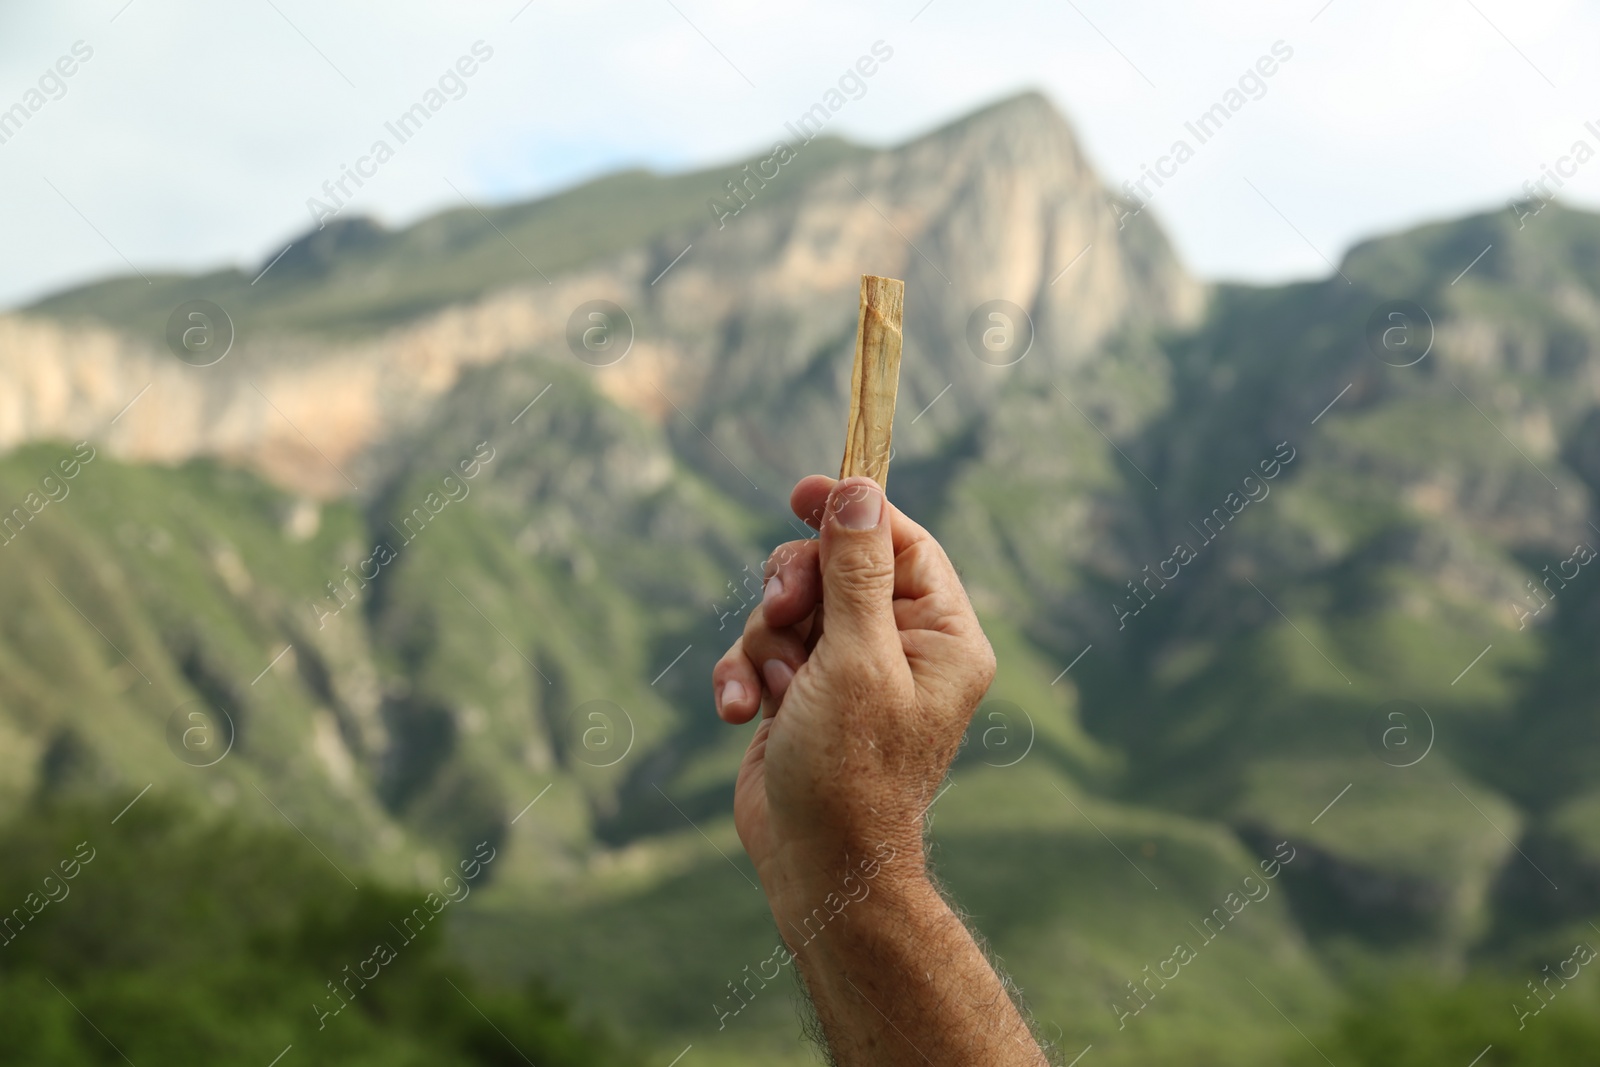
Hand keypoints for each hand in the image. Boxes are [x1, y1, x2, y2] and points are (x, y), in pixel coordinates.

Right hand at [712, 475, 996, 918]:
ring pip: (787, 607)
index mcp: (940, 636)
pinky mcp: (800, 694)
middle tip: (782, 611)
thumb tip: (859, 490)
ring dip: (764, 641)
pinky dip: (745, 675)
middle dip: (795, 588)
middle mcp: (898, 648)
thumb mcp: (856, 659)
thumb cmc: (850, 770)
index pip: (899, 543)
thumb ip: (856, 572)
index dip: (852, 511)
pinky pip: (761, 651)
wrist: (817, 866)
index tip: (802, 493)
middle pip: (834, 566)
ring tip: (772, 688)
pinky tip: (742, 712)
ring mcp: (846, 672)